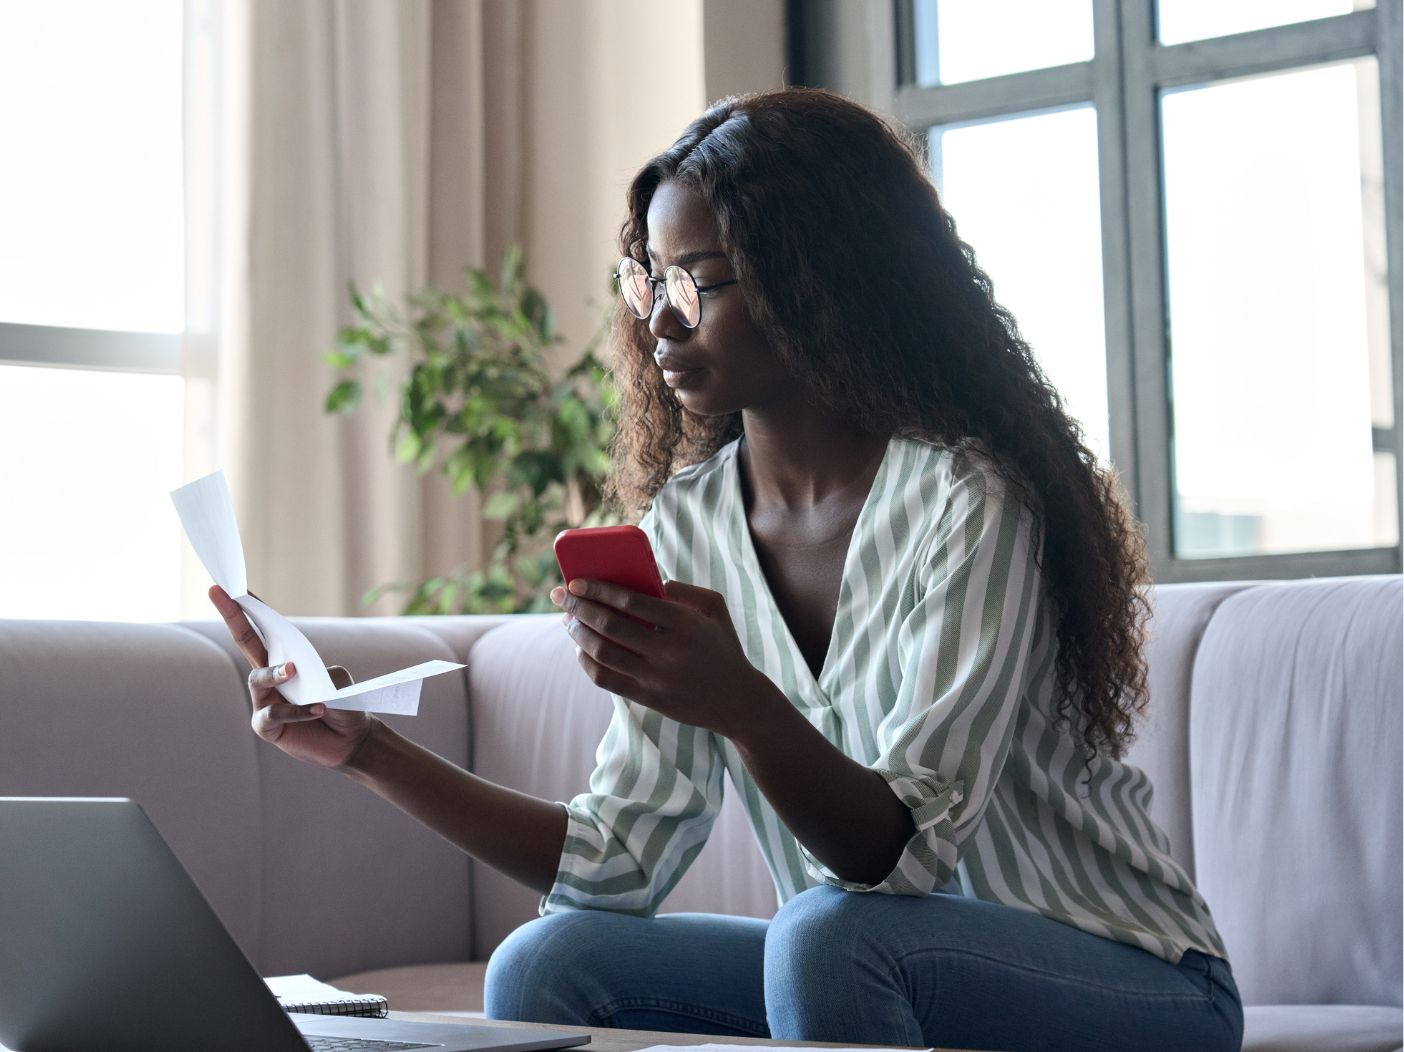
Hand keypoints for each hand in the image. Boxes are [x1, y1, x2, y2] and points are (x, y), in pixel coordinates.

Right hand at [208, 585, 375, 768]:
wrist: (351, 739)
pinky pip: (273, 714)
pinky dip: (296, 711)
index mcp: (285, 660)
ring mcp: (265, 701)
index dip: (250, 609)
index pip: (265, 630)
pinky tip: (317, 710)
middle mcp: (269, 678)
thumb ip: (321, 674)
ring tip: (294, 671)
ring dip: (276, 673)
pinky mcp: (268, 727)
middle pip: (245, 642)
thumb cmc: (344, 705)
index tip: (234, 587)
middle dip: (232, 616)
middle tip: (221, 592)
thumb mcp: (339, 682)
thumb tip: (301, 676)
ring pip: (257, 678)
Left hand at [551, 578, 783, 739]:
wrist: (739, 701)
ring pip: (603, 653)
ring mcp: (656, 678)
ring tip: (568, 620)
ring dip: (578, 634)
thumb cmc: (723, 646)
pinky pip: (606, 679)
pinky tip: (580, 649)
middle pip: (610, 626)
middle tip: (561, 596)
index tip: (577, 582)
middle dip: (579, 608)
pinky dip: (586, 662)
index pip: (631, 601)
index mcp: (685, 624)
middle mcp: (668, 652)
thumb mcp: (714, 608)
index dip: (599, 589)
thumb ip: (682, 589)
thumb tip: (644, 582)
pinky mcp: (648, 699)